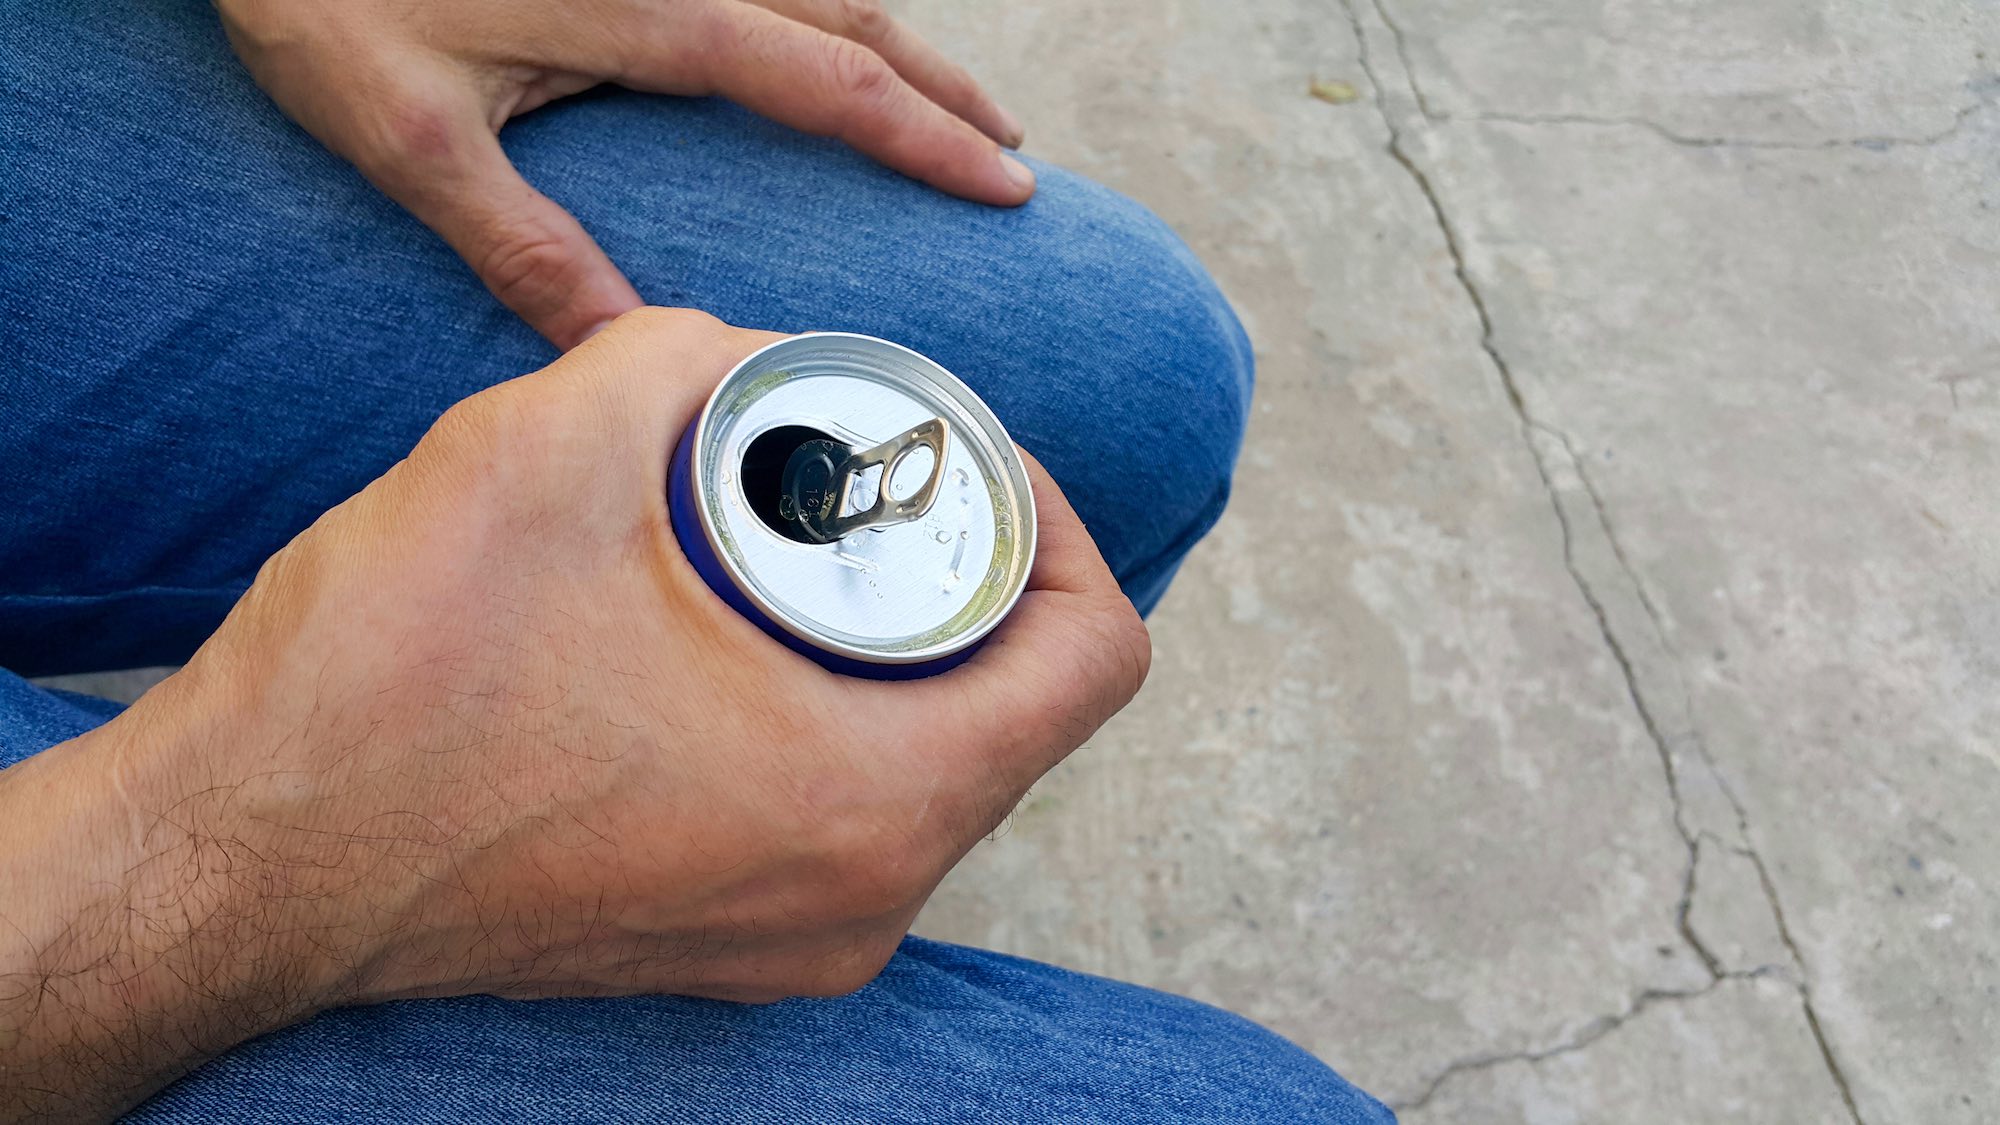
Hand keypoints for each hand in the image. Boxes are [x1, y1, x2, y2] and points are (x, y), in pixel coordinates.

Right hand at [0, 308, 1144, 1119]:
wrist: (237, 862)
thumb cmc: (386, 687)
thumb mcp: (547, 446)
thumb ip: (693, 358)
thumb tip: (758, 360)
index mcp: (872, 800)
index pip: (1091, 657)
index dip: (1057, 525)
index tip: (964, 461)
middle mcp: (862, 901)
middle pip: (1014, 711)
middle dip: (963, 574)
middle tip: (875, 485)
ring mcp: (795, 942)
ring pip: (931, 764)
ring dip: (889, 644)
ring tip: (792, 551)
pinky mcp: (726, 946)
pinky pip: (841, 812)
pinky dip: (824, 713)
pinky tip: (725, 641)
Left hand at [214, 0, 1033, 347]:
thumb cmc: (328, 2)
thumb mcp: (413, 141)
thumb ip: (525, 244)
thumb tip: (627, 345)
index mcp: (653, 14)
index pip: (831, 84)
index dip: (930, 140)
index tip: (1005, 187)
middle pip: (857, 22)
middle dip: (946, 90)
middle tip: (1015, 156)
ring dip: (900, 44)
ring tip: (953, 103)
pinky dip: (830, 10)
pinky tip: (837, 40)